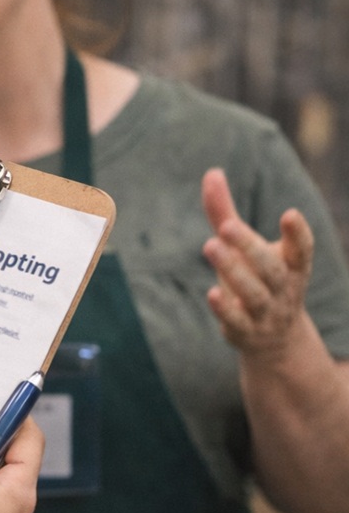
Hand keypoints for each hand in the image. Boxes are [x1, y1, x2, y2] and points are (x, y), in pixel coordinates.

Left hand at [201, 167, 315, 359]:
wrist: (275, 340)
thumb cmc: (258, 280)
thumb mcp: (245, 247)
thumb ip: (226, 213)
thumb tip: (212, 172)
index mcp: (291, 267)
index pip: (302, 250)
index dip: (298, 234)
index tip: (290, 214)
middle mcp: (283, 289)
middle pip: (271, 270)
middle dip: (250, 248)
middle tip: (226, 226)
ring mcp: (265, 313)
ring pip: (254, 294)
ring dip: (232, 271)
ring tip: (210, 246)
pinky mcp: (245, 331)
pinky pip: (237, 322)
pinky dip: (225, 309)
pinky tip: (211, 294)